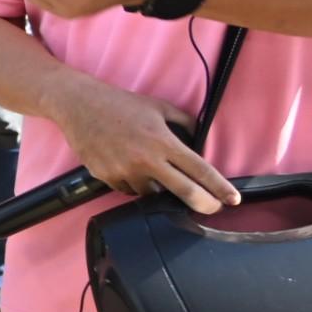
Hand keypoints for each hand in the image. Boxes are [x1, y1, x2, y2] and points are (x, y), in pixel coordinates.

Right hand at [47, 72, 238, 215]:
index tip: (233, 199)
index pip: (200, 170)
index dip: (220, 187)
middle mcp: (146, 160)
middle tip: (213, 208)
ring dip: (159, 187)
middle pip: (184, 192)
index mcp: (163, 142)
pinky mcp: (106, 177)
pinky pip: (128, 190)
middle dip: (204, 204)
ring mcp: (124, 171)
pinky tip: (130, 168)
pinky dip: (135, 183)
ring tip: (154, 172)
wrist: (78, 105)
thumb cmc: (121, 103)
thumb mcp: (159, 106)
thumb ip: (185, 123)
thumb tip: (199, 141)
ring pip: (152, 193)